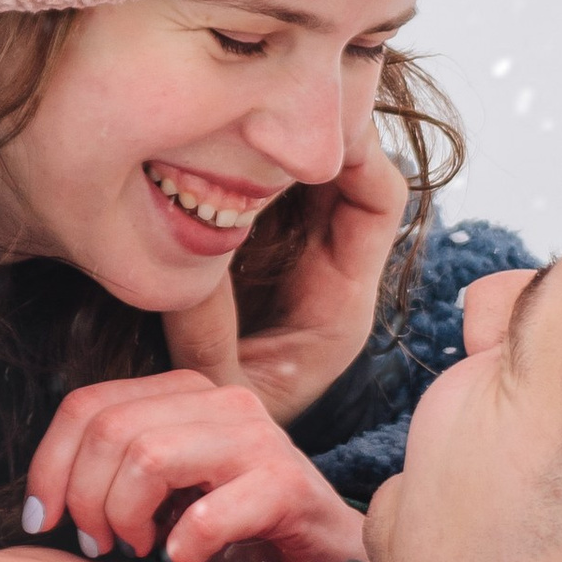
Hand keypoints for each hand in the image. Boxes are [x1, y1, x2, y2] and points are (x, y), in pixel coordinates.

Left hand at [24, 369, 366, 561]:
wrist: (328, 554)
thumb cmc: (239, 527)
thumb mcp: (169, 488)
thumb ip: (117, 471)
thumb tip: (43, 497)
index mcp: (185, 393)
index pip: (88, 405)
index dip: (49, 464)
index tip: (43, 518)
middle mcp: (221, 402)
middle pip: (110, 429)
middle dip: (86, 497)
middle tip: (98, 543)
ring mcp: (257, 440)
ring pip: (148, 457)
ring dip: (127, 517)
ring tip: (141, 548)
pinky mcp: (286, 486)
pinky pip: (208, 513)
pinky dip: (183, 545)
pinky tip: (183, 561)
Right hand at [158, 124, 406, 427]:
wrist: (211, 463)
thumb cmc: (230, 437)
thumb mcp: (227, 386)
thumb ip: (207, 329)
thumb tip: (184, 266)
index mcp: (339, 300)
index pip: (377, 200)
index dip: (358, 150)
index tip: (315, 124)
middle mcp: (320, 267)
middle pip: (335, 168)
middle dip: (303, 127)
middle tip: (262, 97)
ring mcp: (282, 254)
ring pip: (289, 171)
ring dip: (262, 140)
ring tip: (228, 110)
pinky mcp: (238, 248)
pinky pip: (245, 187)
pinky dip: (228, 160)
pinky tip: (194, 142)